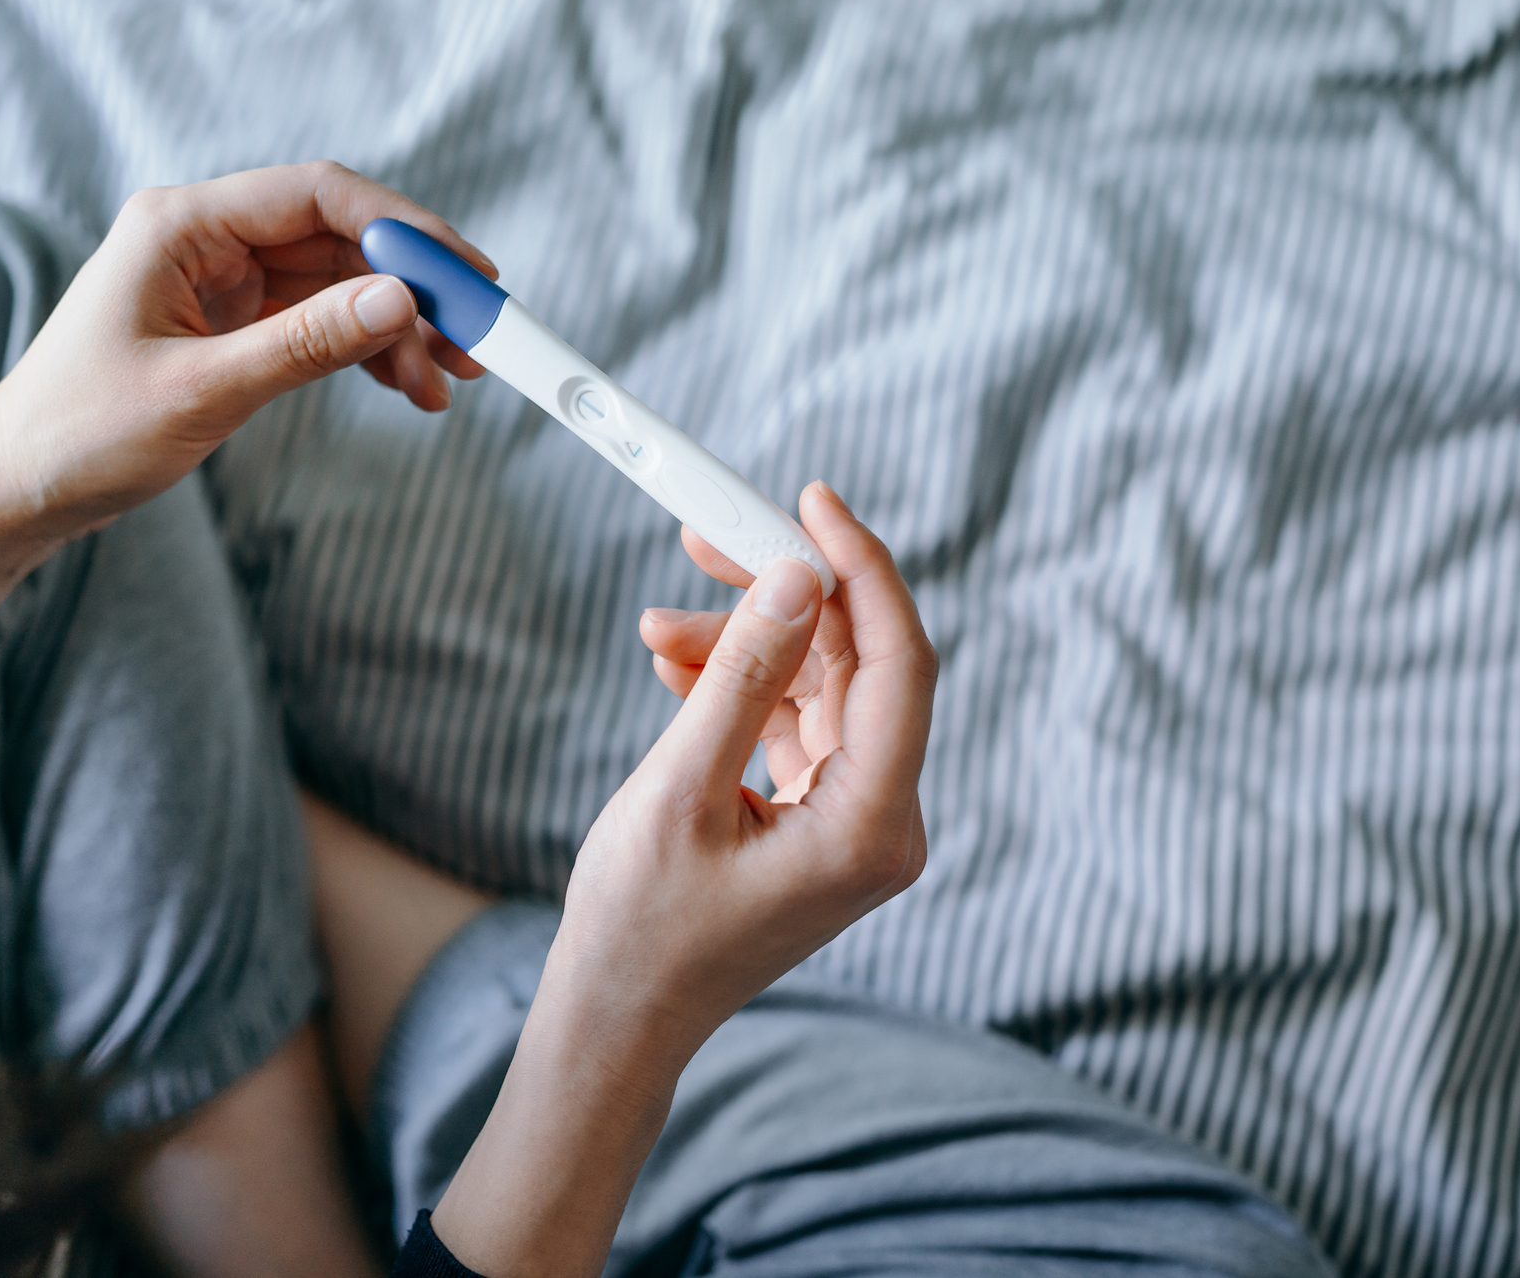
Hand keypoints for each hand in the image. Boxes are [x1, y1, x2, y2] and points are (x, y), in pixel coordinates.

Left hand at [0, 161, 492, 539]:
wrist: (17, 491)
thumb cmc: (81, 435)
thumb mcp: (202, 391)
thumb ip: (306, 343)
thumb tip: (402, 302)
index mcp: (181, 223)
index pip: (320, 195)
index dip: (406, 229)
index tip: (468, 275)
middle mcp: (205, 236)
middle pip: (342, 235)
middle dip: (416, 287)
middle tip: (478, 341)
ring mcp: (220, 278)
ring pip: (340, 281)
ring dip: (400, 327)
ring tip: (449, 382)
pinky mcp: (231, 321)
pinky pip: (320, 319)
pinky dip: (368, 349)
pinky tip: (408, 385)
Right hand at [556, 479, 934, 1054]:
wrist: (618, 1018)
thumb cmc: (641, 929)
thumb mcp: (681, 788)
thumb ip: (745, 675)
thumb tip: (798, 577)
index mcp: (872, 826)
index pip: (901, 662)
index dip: (862, 569)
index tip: (811, 501)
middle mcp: (882, 821)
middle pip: (857, 664)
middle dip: (782, 596)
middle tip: (708, 537)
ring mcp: (852, 822)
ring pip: (817, 687)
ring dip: (743, 644)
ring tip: (656, 630)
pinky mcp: (817, 819)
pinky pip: (793, 722)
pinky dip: (740, 687)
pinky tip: (677, 667)